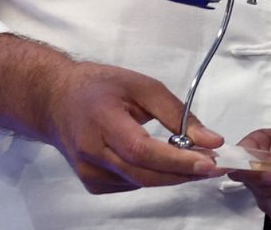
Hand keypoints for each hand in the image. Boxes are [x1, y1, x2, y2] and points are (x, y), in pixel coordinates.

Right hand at [0, 35, 221, 193]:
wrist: (55, 100)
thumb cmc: (100, 86)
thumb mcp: (142, 86)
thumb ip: (177, 113)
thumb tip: (211, 139)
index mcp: (102, 121)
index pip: (142, 150)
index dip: (177, 160)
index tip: (210, 162)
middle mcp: (91, 152)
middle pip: (143, 174)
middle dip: (183, 173)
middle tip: (215, 166)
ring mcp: (89, 172)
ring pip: (140, 182)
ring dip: (172, 175)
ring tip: (196, 161)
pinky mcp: (91, 183)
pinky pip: (131, 184)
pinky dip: (152, 175)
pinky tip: (163, 162)